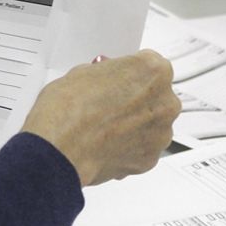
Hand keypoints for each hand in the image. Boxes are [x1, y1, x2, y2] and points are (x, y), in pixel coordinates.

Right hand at [21, 51, 176, 186]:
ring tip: (105, 128)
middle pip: (156, 97)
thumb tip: (107, 82)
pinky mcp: (151, 159)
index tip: (121, 82)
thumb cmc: (69, 109)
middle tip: (111, 106)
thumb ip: (108, 75)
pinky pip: (143, 149)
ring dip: (135, 125)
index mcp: (154, 71)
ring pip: (152, 125)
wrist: (60, 148)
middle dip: (137, 101)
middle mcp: (165, 102)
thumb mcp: (84, 72)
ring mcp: (161, 133)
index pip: (150, 67)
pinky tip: (106, 145)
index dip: (131, 75)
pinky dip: (129, 148)